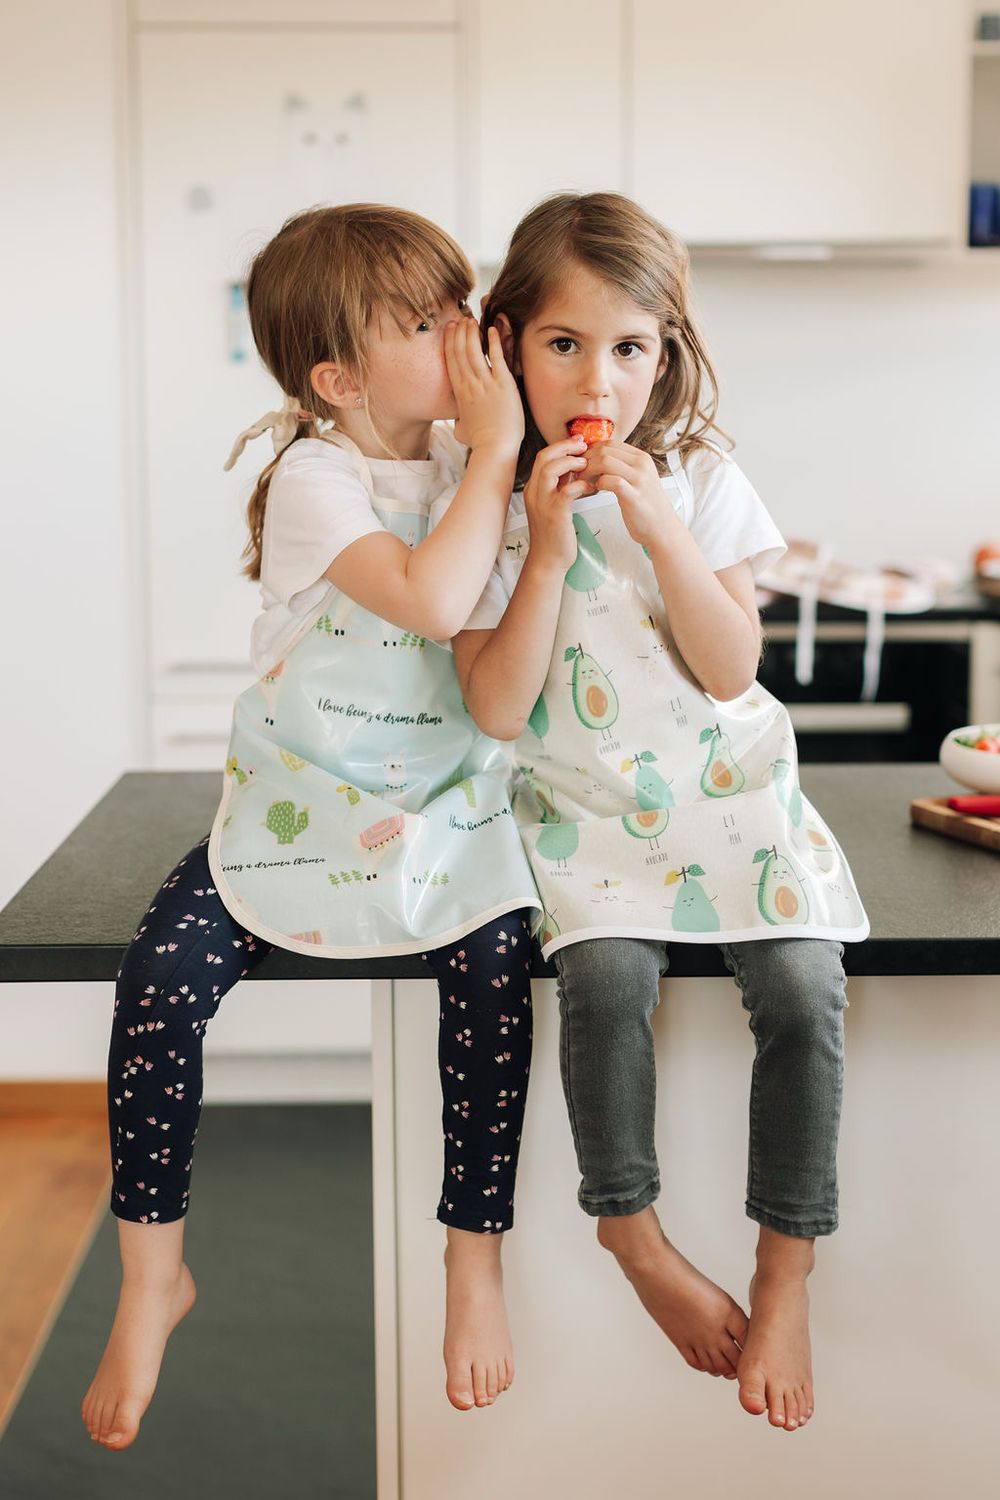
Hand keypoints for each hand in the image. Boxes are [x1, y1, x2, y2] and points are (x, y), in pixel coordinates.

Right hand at [446, 318, 523, 455]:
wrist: (495, 447)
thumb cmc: (481, 442)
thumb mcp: (462, 431)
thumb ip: (459, 423)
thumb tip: (459, 426)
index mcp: (460, 393)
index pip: (451, 361)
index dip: (449, 343)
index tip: (449, 330)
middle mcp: (469, 384)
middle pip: (460, 351)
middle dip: (458, 333)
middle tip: (460, 318)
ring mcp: (485, 383)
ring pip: (474, 351)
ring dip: (471, 333)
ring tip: (471, 320)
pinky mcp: (502, 384)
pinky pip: (496, 357)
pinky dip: (493, 342)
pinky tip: (491, 329)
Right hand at [523, 438, 590, 572]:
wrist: (549, 560)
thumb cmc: (555, 534)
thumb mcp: (554, 505)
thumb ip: (560, 487)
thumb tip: (577, 470)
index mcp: (534, 489)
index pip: (543, 457)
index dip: (561, 446)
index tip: (579, 442)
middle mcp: (534, 492)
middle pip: (544, 457)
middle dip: (565, 447)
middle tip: (584, 446)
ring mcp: (542, 503)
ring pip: (550, 470)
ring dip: (570, 462)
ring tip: (586, 464)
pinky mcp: (554, 514)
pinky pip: (566, 491)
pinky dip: (580, 484)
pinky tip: (591, 487)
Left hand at [582, 441, 674, 549]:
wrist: (662, 528)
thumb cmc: (647, 507)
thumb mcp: (638, 479)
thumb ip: (623, 467)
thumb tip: (600, 460)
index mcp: (642, 458)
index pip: (611, 443)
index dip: (592, 451)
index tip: (584, 462)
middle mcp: (642, 465)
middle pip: (605, 449)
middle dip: (586, 460)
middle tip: (579, 472)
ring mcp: (639, 479)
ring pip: (605, 461)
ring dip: (588, 471)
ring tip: (584, 481)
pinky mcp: (634, 495)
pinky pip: (610, 481)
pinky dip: (597, 484)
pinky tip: (596, 490)